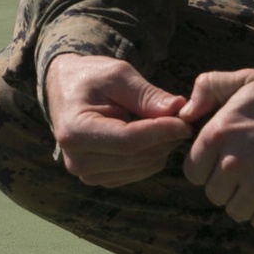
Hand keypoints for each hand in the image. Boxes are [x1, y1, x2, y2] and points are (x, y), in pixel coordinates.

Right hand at [46, 54, 191, 186]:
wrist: (67, 91)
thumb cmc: (91, 78)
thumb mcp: (118, 75)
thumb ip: (147, 94)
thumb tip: (178, 108)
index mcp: (75, 132)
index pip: (129, 141)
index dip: (162, 132)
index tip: (186, 120)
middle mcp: (78, 161)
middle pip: (138, 157)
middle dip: (166, 137)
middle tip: (181, 117)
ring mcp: (89, 174)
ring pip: (144, 167)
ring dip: (162, 146)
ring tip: (164, 121)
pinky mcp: (102, 179)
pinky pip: (142, 171)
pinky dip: (154, 154)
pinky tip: (152, 134)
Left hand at [180, 70, 253, 233]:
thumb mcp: (249, 80)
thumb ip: (210, 87)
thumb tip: (184, 113)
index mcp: (220, 134)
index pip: (193, 172)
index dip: (208, 168)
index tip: (228, 162)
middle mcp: (234, 163)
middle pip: (214, 194)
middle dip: (230, 186)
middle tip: (253, 170)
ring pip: (236, 211)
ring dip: (249, 202)